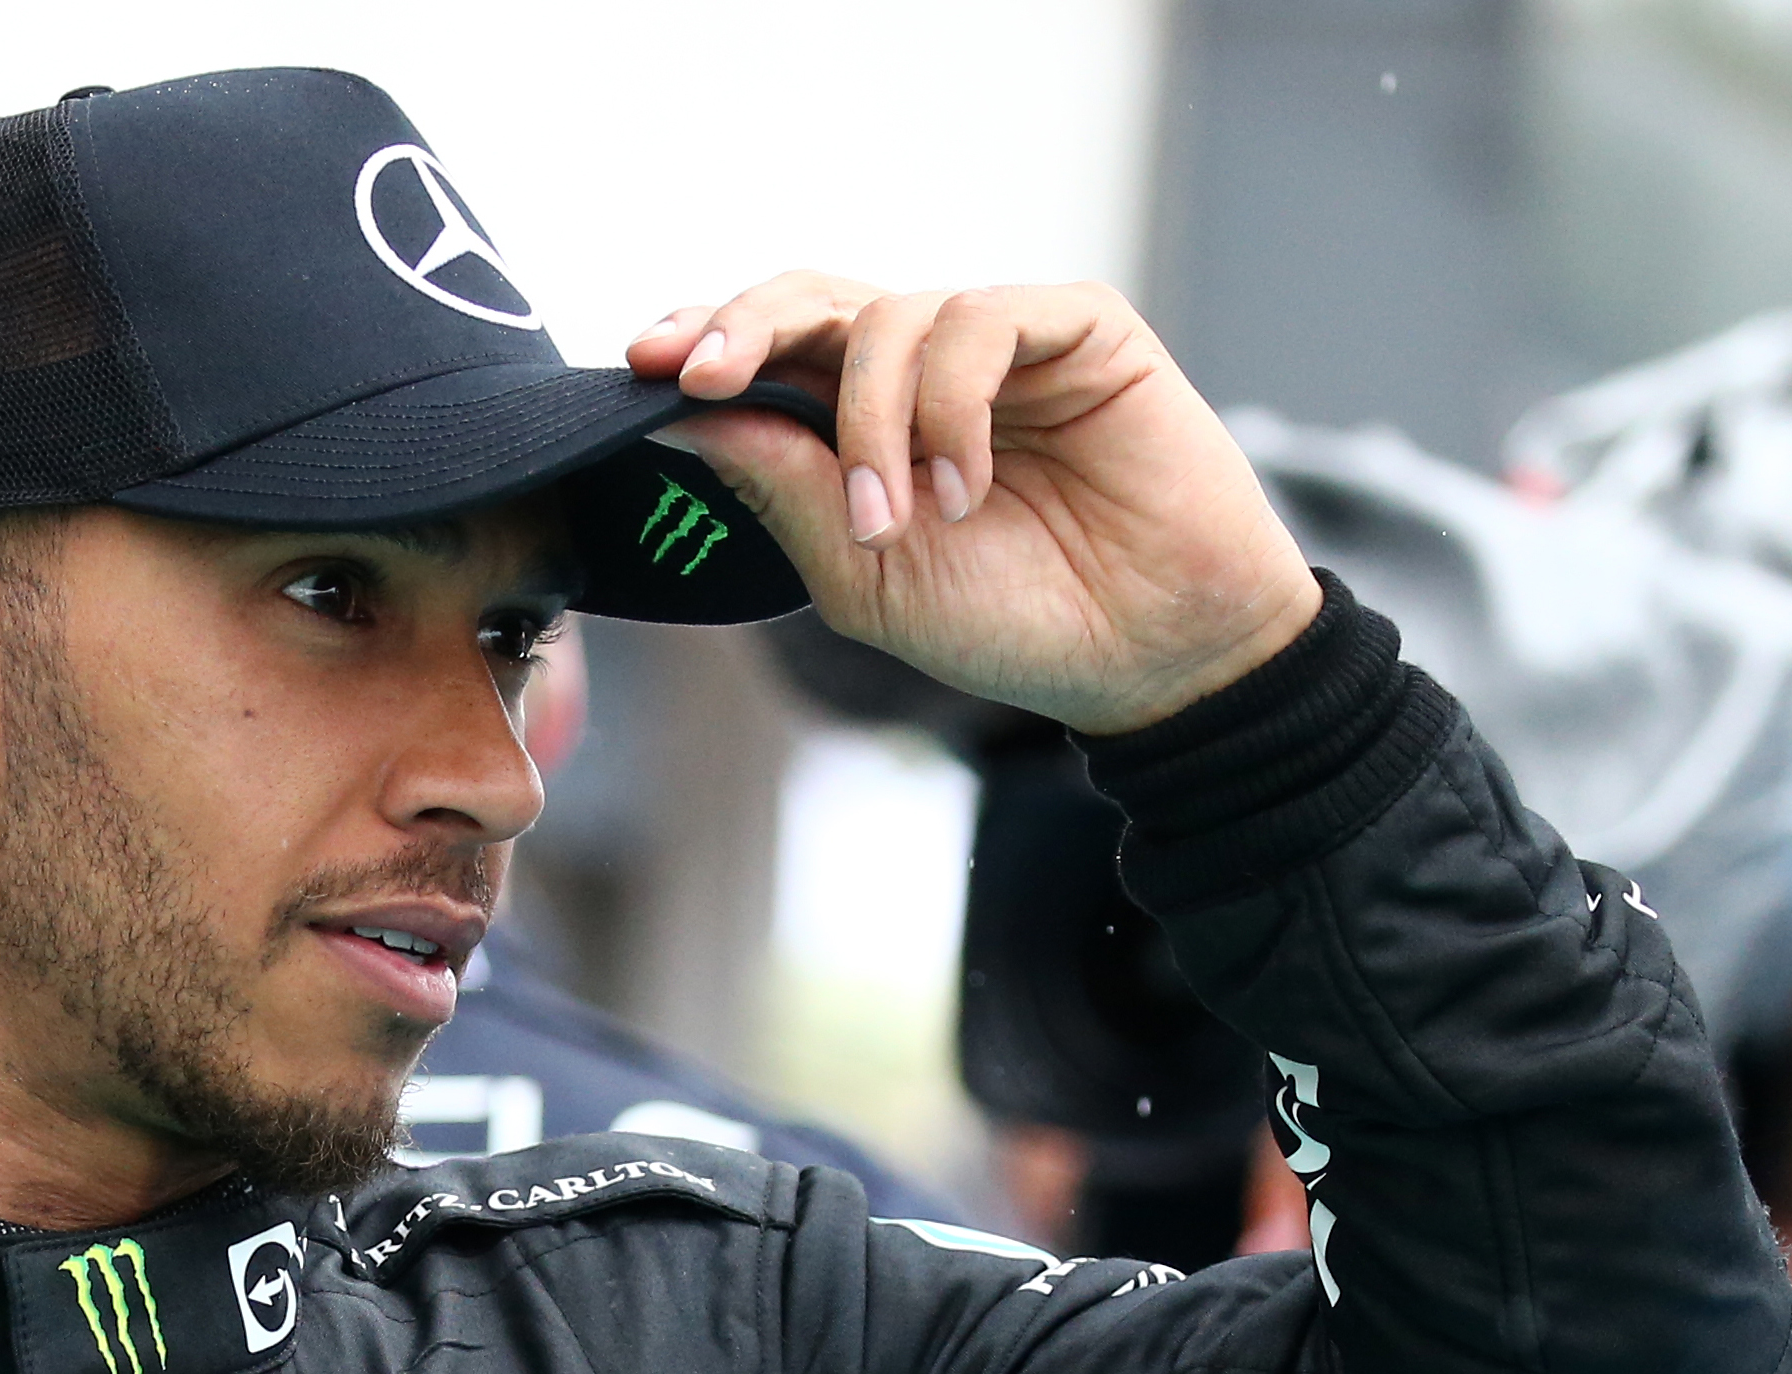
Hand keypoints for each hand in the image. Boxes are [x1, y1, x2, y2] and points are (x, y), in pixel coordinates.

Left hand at [631, 276, 1319, 735]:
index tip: (642, 366)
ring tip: (896, 520)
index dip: (705, 340)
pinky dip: (951, 406)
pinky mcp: (1078, 325)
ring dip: (870, 423)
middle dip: (743, 326)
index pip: (771, 350)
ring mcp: (1001, 340)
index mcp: (864, 420)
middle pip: (811, 298)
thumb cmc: (1013, 623)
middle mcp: (924, 367)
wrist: (1149, 656)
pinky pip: (978, 322)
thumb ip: (779, 485)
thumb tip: (680, 411)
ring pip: (889, 316)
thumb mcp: (863, 573)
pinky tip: (966, 484)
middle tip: (700, 374)